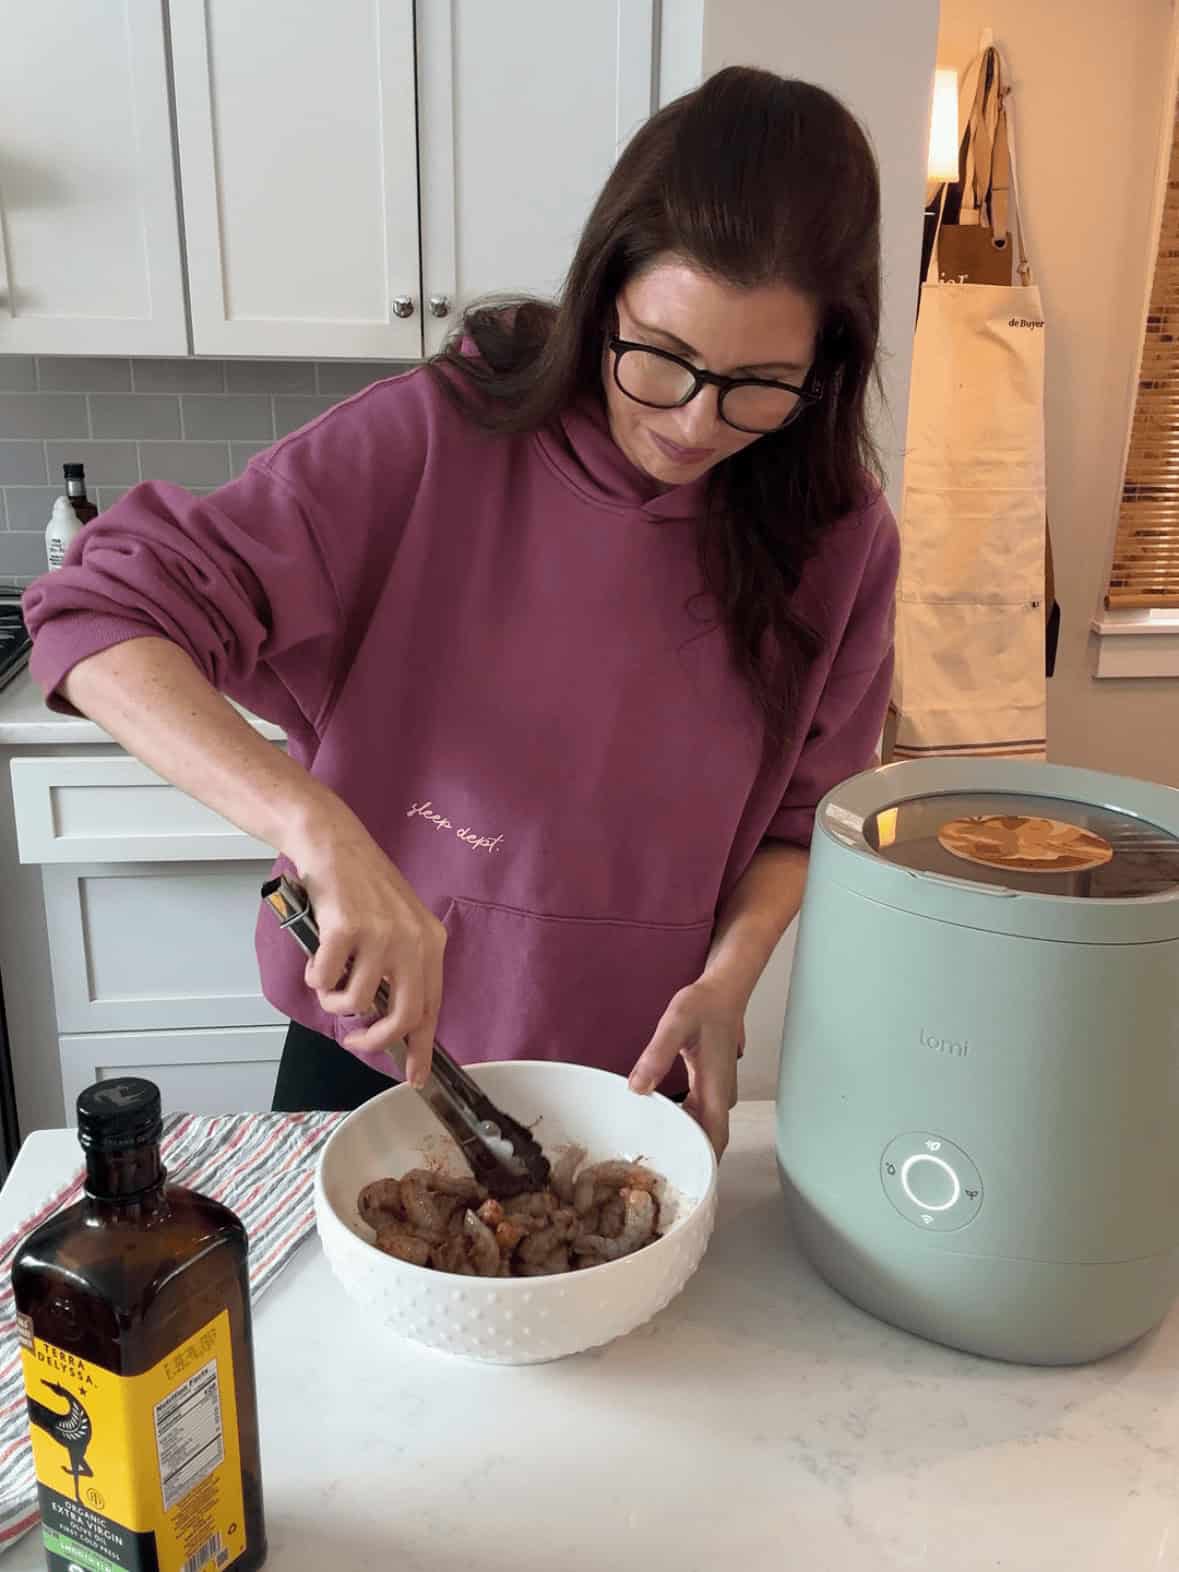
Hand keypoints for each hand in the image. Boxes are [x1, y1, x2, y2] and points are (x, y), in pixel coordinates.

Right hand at [287, 793, 445, 1085]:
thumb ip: (400, 967)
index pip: (432, 1007)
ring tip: (327, 980)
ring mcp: (381, 934)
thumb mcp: (399, 924)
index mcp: (430, 942)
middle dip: (376, 1040)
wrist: (334, 842)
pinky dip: (315, 978)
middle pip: (403, 1016)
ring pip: (356, 1000)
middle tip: (357, 1041)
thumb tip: (391, 1020)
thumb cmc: (362, 885)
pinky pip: (326, 979)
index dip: (421, 1047)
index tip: (414, 1077)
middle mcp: (412, 940)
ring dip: (335, 1001)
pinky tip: (316, 959)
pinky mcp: (347, 928)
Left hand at [628, 974, 746, 1156]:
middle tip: (651, 1169)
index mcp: (715, 1089)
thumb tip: (637, 1088)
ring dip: (683, 1140)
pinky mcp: (710, 1087)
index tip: (678, 1178)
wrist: (723, 991)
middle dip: (685, 1156)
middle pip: (707, 1140)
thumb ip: (657, 1055)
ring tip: (650, 1151)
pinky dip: (682, 1124)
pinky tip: (659, 1122)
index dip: (701, 1163)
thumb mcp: (675, 1023)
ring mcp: (717, 1093)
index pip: (715, 1140)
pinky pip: (698, 1116)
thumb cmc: (702, 1005)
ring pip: (703, 1129)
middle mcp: (720, 1097)